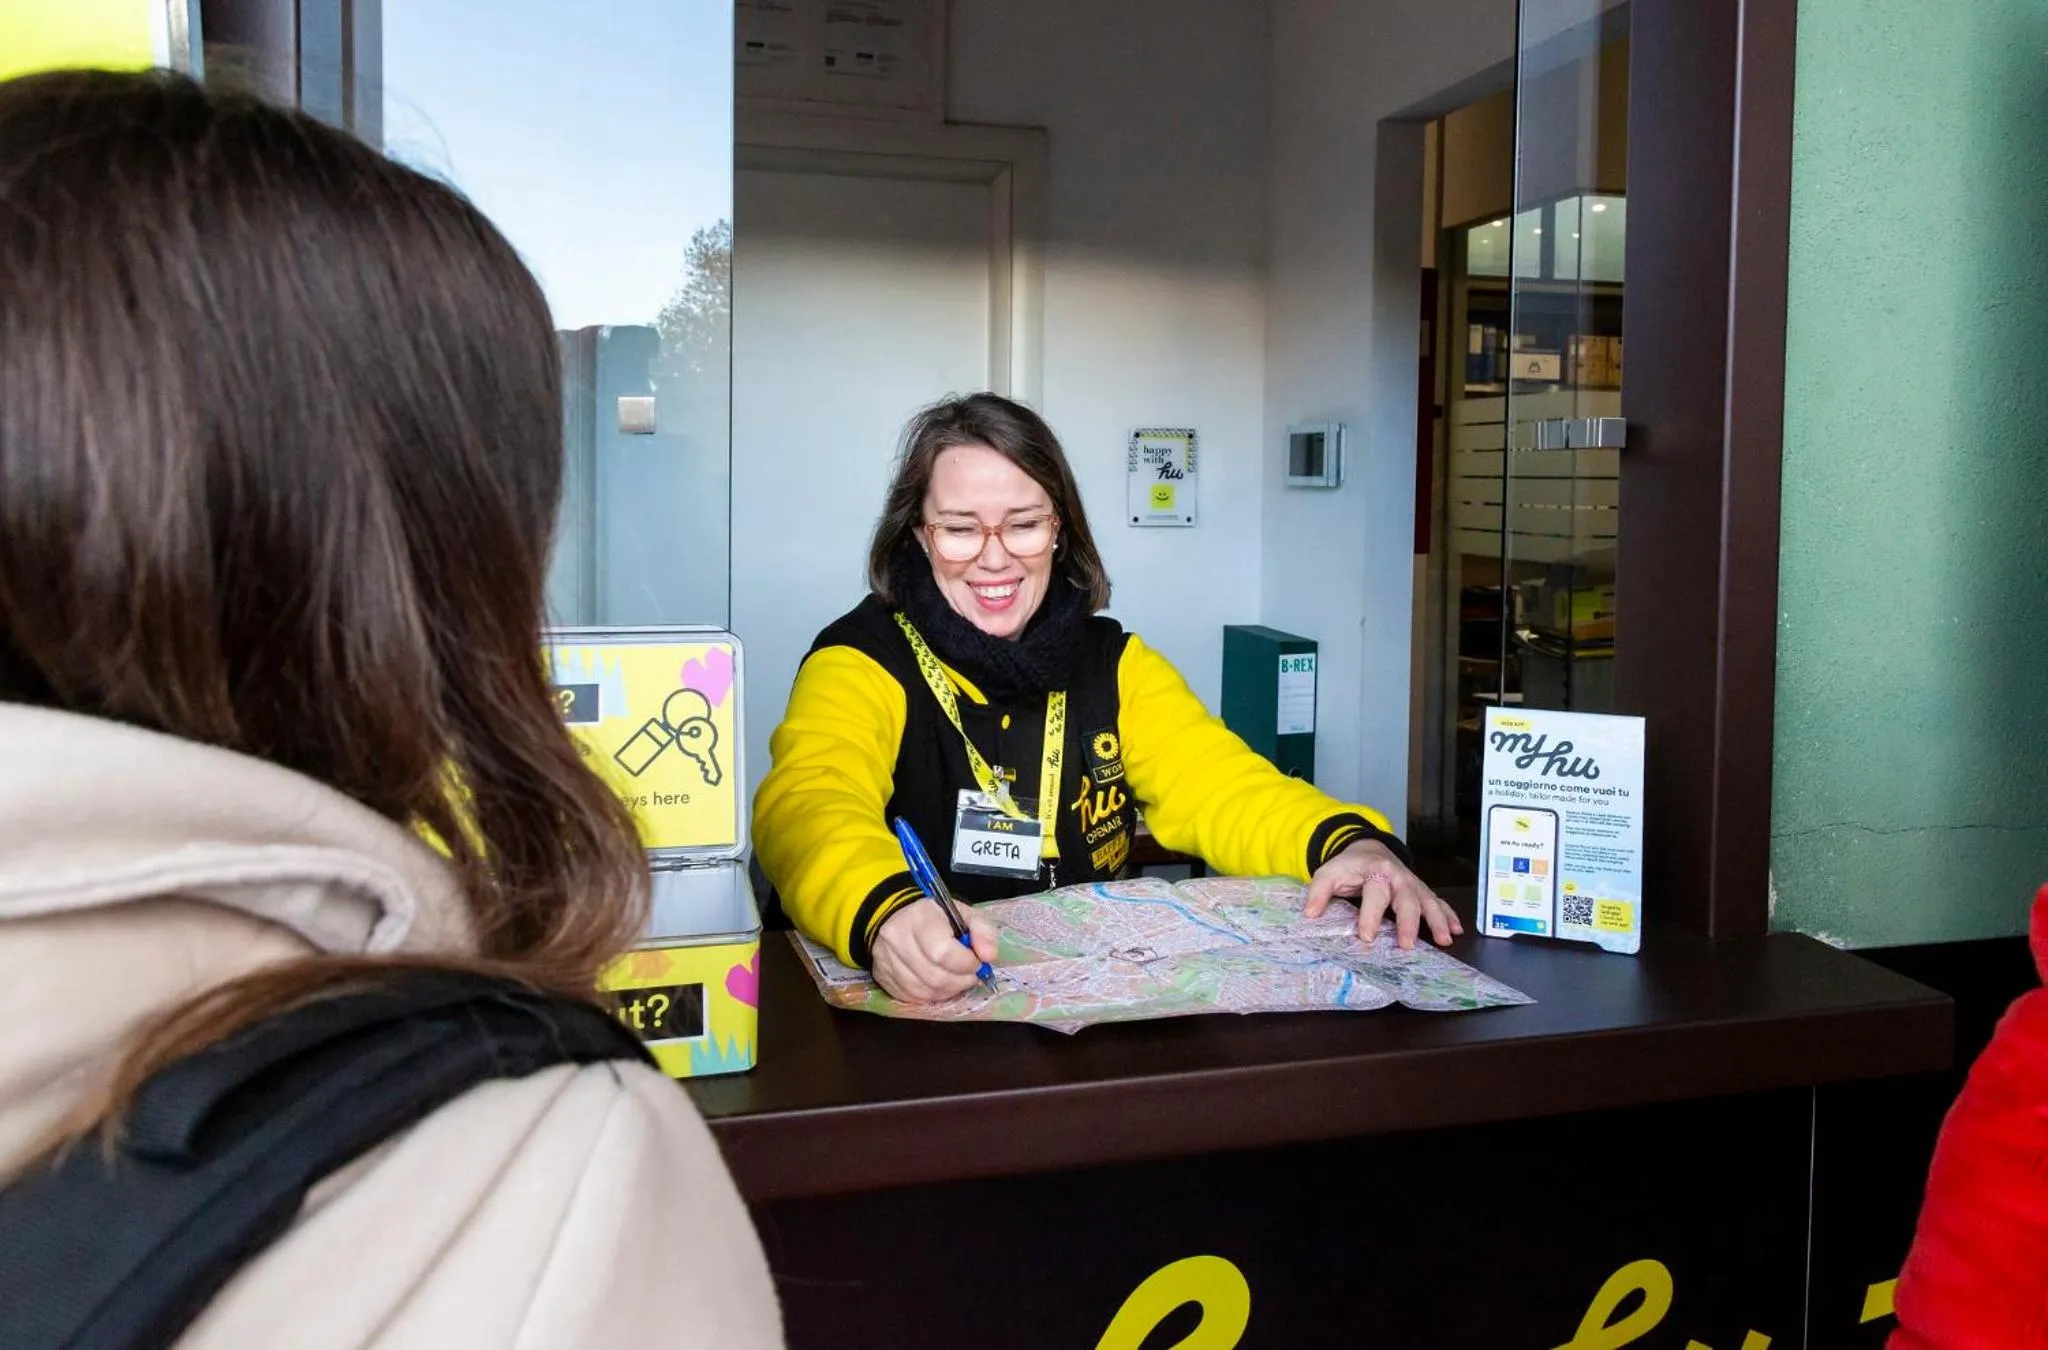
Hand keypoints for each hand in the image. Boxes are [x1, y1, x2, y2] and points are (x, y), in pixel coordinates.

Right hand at [870, 898, 999, 1003]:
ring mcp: (886, 960)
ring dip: (948, 991)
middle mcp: (897, 939)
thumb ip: (983, 931)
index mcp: (920, 918)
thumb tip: (989, 956)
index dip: (965, 963)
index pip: (942, 952)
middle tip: (969, 975)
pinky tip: (939, 984)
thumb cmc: (936, 916)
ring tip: (956, 979)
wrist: (896, 916)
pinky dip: (931, 995)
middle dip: (960, 981)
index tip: (975, 961)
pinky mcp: (883, 977)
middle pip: (934, 977)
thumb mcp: (964, 914)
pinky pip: (912, 997)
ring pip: (924, 991)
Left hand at [1305, 840, 1462, 948]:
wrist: (1369, 848)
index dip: (1370, 915)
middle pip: (1407, 899)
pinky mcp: (1421, 891)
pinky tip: (1456, 931)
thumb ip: (1318, 892)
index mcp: (1375, 872)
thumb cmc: (1349, 866)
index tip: (1366, 936)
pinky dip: (1449, 916)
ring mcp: (1413, 884)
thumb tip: (1310, 914)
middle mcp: (1398, 877)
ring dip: (1438, 921)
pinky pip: (1438, 902)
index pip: (1374, 894)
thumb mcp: (1328, 873)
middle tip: (1406, 945)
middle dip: (1408, 923)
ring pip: (1428, 901)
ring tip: (1444, 940)